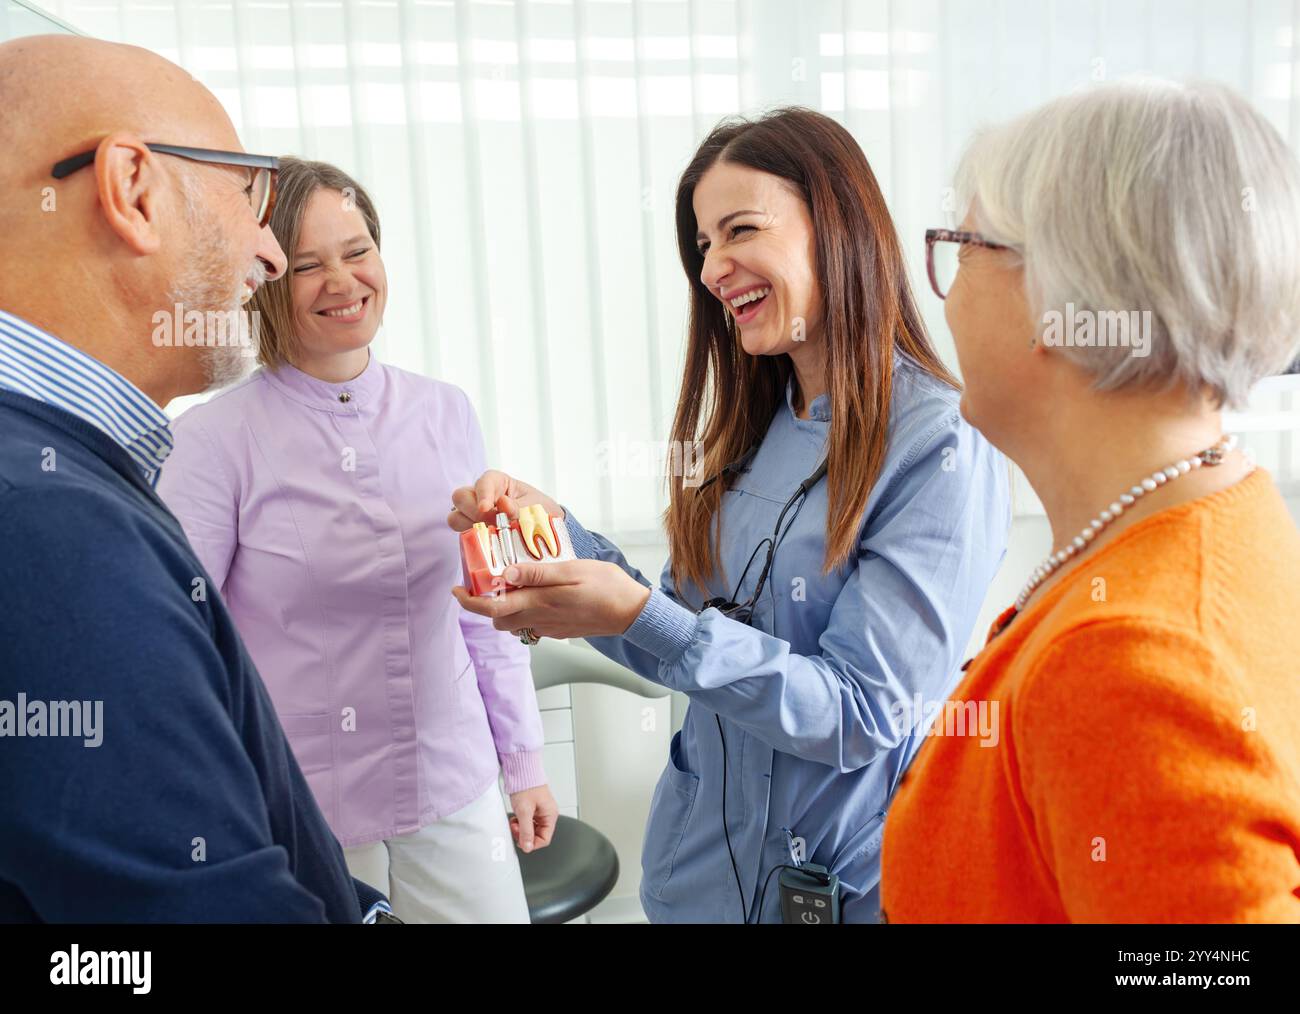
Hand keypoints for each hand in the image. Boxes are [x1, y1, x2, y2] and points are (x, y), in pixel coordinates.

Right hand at [447, 470, 563, 532]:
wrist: (546, 529)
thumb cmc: (540, 511)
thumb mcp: (534, 507)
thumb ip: (518, 507)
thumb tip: (502, 504)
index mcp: (497, 482)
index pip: (483, 481)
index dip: (482, 494)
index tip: (485, 508)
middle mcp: (481, 496)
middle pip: (460, 497)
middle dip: (472, 511)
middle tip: (491, 523)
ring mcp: (474, 515)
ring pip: (455, 518)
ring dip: (469, 527)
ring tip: (490, 534)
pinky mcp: (473, 532)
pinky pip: (462, 535)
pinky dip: (472, 540)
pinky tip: (487, 544)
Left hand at [452, 559, 651, 639]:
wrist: (631, 612)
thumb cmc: (606, 587)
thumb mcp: (571, 570)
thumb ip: (537, 573)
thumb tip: (505, 573)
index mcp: (540, 602)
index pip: (493, 608)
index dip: (469, 602)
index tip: (457, 590)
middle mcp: (540, 619)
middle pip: (499, 620)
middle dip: (487, 605)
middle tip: (489, 582)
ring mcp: (550, 627)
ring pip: (515, 624)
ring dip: (507, 609)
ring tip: (514, 585)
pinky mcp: (559, 630)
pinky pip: (532, 625)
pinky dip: (525, 611)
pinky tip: (536, 593)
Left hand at [508, 784, 558, 853]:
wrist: (521, 771)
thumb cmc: (526, 785)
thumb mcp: (524, 811)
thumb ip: (526, 831)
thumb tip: (527, 847)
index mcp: (550, 815)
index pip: (545, 839)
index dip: (532, 843)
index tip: (521, 842)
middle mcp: (547, 814)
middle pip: (538, 835)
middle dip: (525, 835)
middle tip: (516, 830)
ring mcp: (540, 812)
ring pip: (531, 829)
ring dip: (521, 829)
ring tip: (514, 823)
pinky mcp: (532, 809)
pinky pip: (527, 822)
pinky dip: (520, 824)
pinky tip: (515, 819)